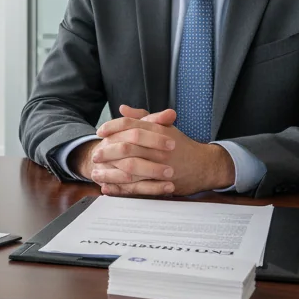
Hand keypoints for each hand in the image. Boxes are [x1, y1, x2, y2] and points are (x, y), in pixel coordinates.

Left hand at [88, 105, 235, 196]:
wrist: (204, 166)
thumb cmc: (181, 145)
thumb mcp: (164, 127)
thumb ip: (142, 117)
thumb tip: (123, 108)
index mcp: (158, 131)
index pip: (130, 125)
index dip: (112, 127)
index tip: (100, 132)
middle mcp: (158, 147)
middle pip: (127, 147)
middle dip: (107, 152)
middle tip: (95, 155)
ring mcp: (160, 166)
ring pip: (129, 169)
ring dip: (110, 172)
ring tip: (96, 173)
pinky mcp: (161, 184)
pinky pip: (136, 187)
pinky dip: (120, 189)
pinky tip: (108, 188)